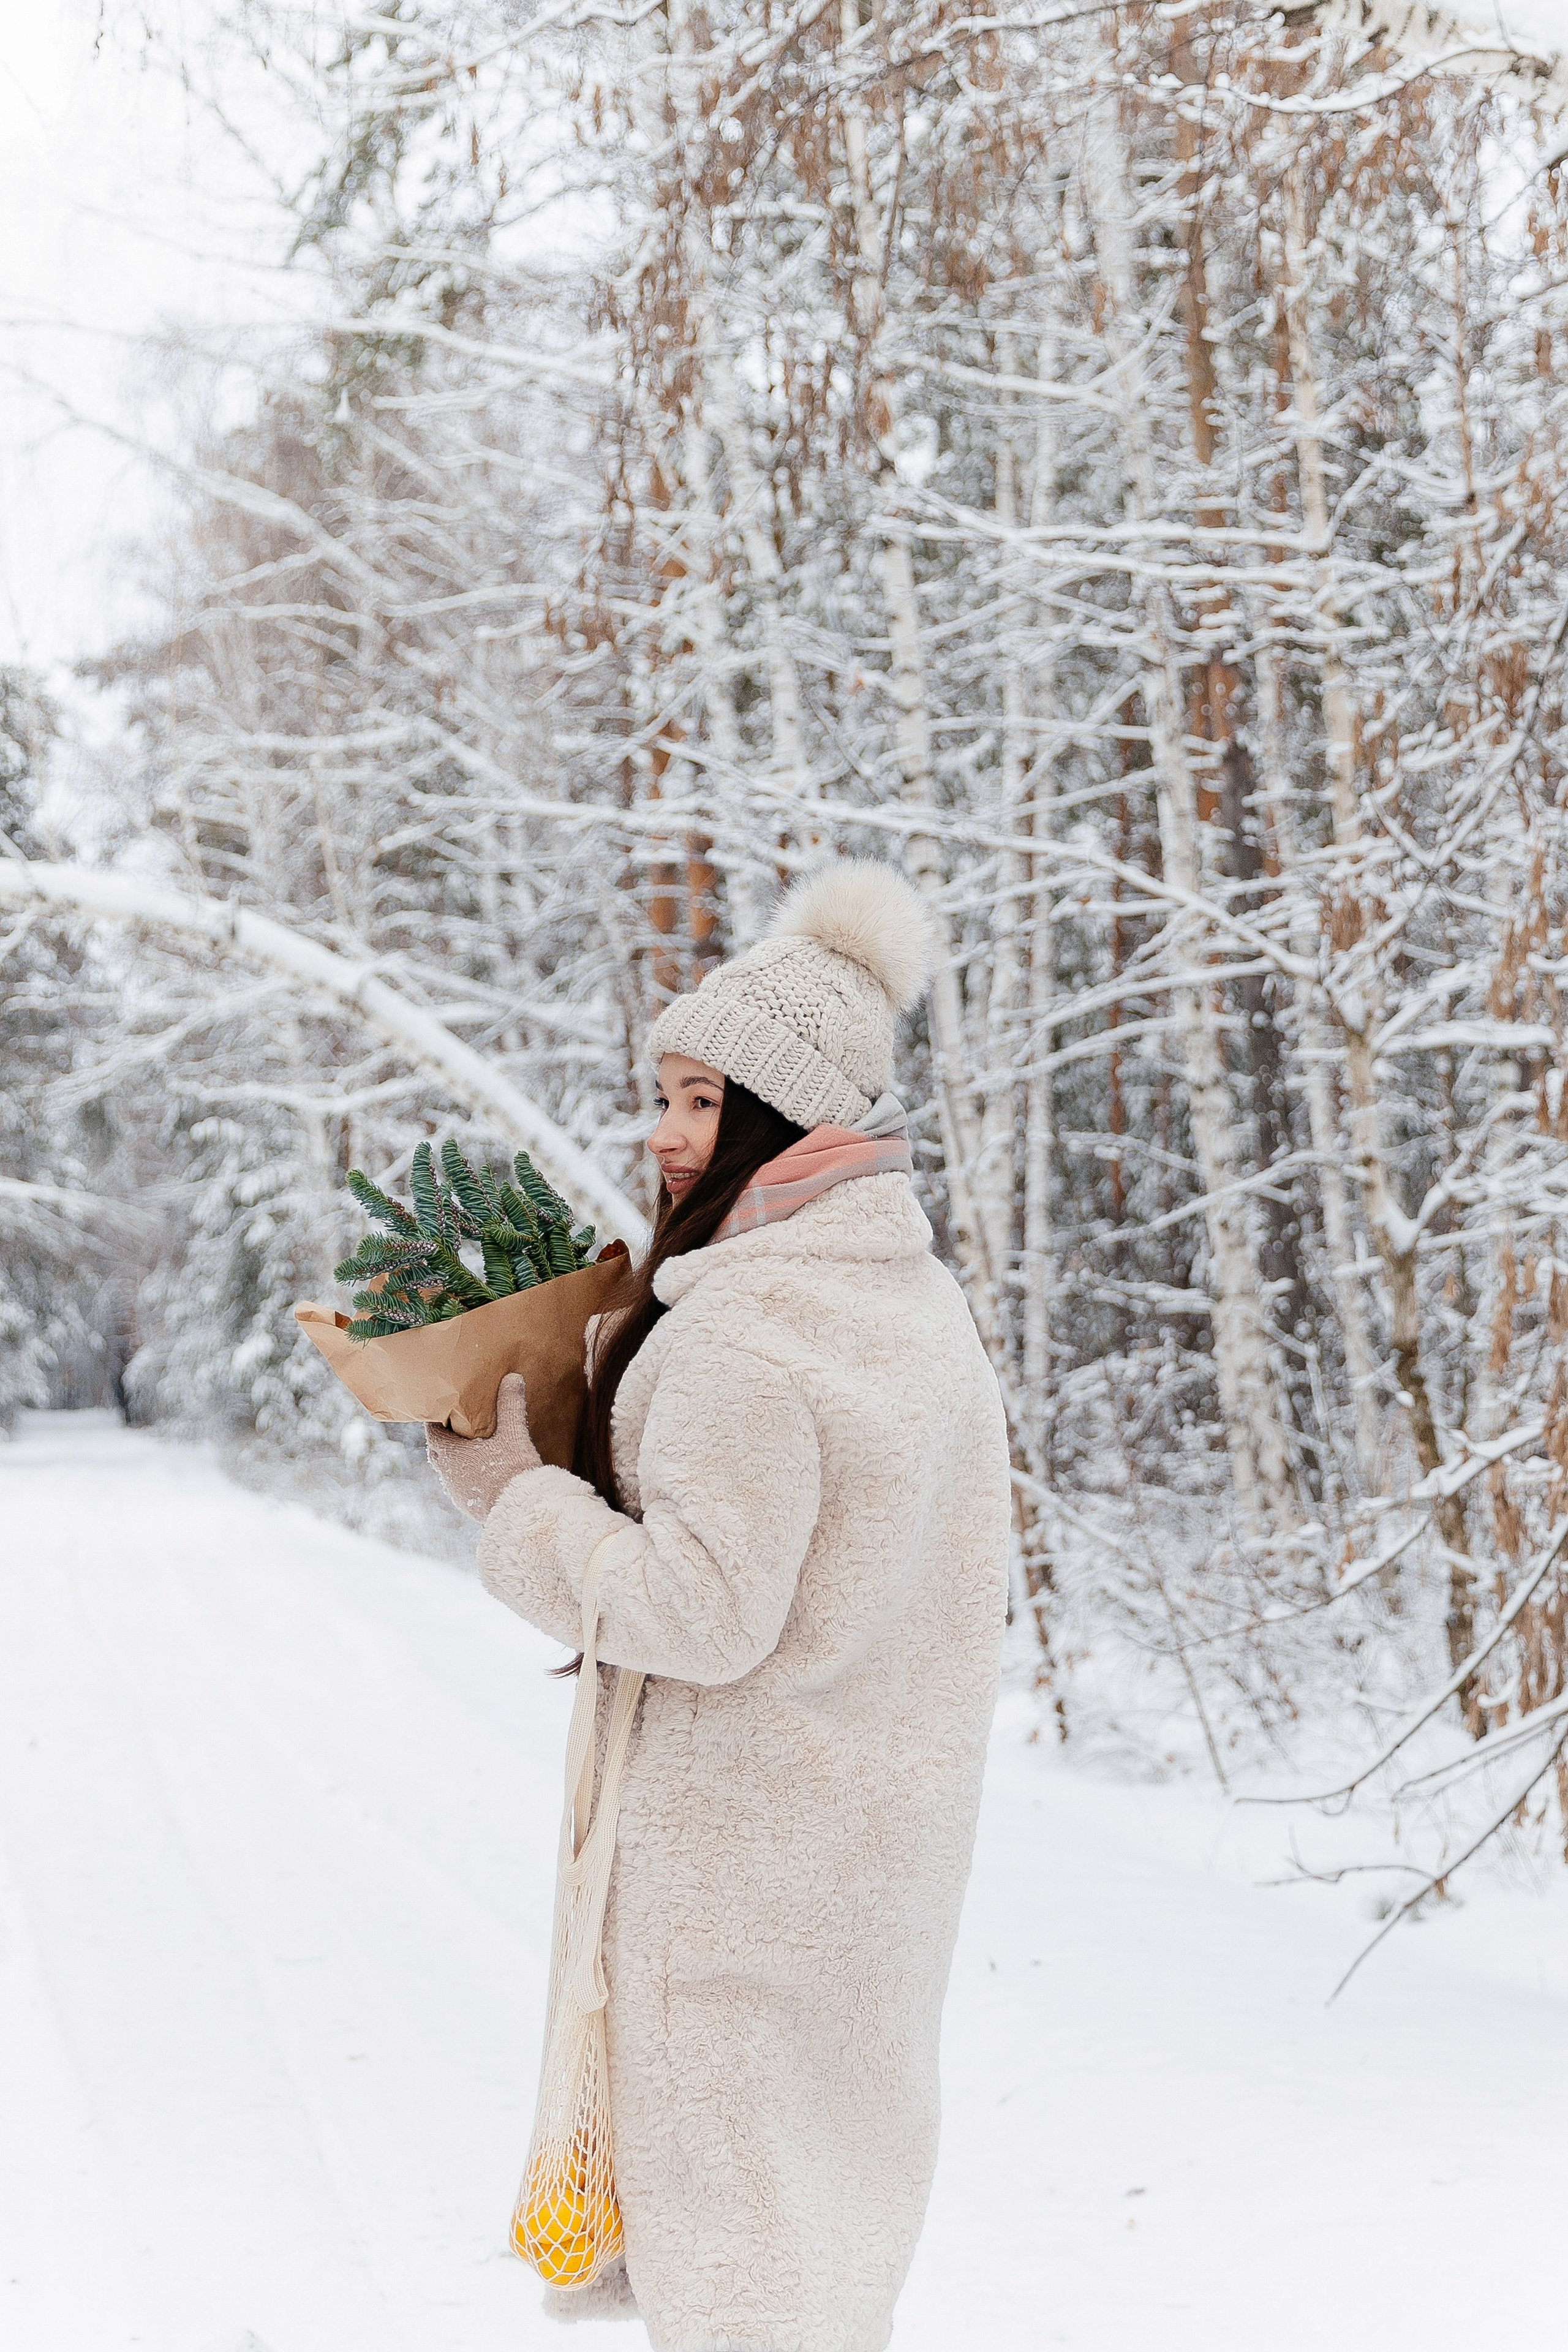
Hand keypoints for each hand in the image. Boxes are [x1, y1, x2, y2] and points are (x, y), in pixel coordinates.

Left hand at [426, 1372, 541, 1521]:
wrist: (520, 1513)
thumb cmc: (512, 1471)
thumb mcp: (513, 1434)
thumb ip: (511, 1405)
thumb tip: (513, 1377)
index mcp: (450, 1454)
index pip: (432, 1432)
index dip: (435, 1419)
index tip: (442, 1408)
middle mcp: (447, 1474)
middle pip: (438, 1451)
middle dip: (445, 1437)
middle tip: (458, 1424)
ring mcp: (456, 1492)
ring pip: (449, 1470)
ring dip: (457, 1458)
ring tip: (472, 1446)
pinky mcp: (468, 1505)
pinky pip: (461, 1484)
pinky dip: (467, 1474)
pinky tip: (483, 1470)